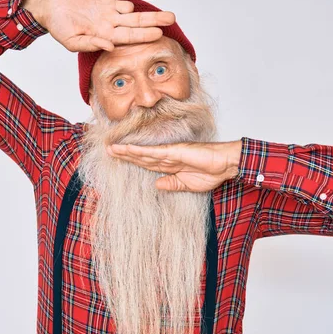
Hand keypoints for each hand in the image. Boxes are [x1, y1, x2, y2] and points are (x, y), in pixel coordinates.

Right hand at [23, 0, 175, 51]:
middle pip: (137, 23)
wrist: (47, 4)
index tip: (158, 35)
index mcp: (103, 35)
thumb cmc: (57, 26)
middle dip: (155, 22)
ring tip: (168, 14)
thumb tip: (110, 46)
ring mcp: (108, 5)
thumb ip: (90, 44)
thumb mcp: (71, 41)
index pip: (128, 37)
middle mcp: (109, 20)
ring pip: (134, 8)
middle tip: (172, 21)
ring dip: (151, 11)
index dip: (143, 36)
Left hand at [106, 140, 242, 191]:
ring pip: (143, 153)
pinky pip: (153, 152)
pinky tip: (127, 149)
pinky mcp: (175, 152)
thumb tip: (156, 184)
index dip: (132, 161)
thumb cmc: (211, 173)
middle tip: (107, 150)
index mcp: (170, 166)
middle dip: (124, 154)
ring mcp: (170, 153)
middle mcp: (167, 157)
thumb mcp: (187, 185)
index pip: (146, 163)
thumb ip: (171, 184)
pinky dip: (139, 151)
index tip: (118, 159)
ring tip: (111, 149)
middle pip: (141, 156)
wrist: (225, 165)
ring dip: (126, 151)